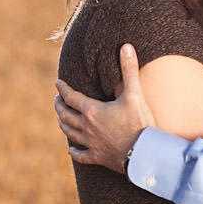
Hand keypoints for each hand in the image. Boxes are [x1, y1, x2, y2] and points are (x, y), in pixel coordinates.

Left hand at [54, 44, 155, 173]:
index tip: (58, 83)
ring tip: (60, 118)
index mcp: (92, 111)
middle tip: (57, 99)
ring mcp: (91, 143)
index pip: (70, 97)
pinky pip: (81, 156)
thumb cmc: (139, 123)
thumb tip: (126, 46)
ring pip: (69, 133)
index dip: (62, 89)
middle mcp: (87, 127)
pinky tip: (71, 150)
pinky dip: (74, 152)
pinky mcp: (98, 157)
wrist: (145, 153)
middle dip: (59, 105)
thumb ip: (129, 69)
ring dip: (63, 124)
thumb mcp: (135, 93)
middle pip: (65, 115)